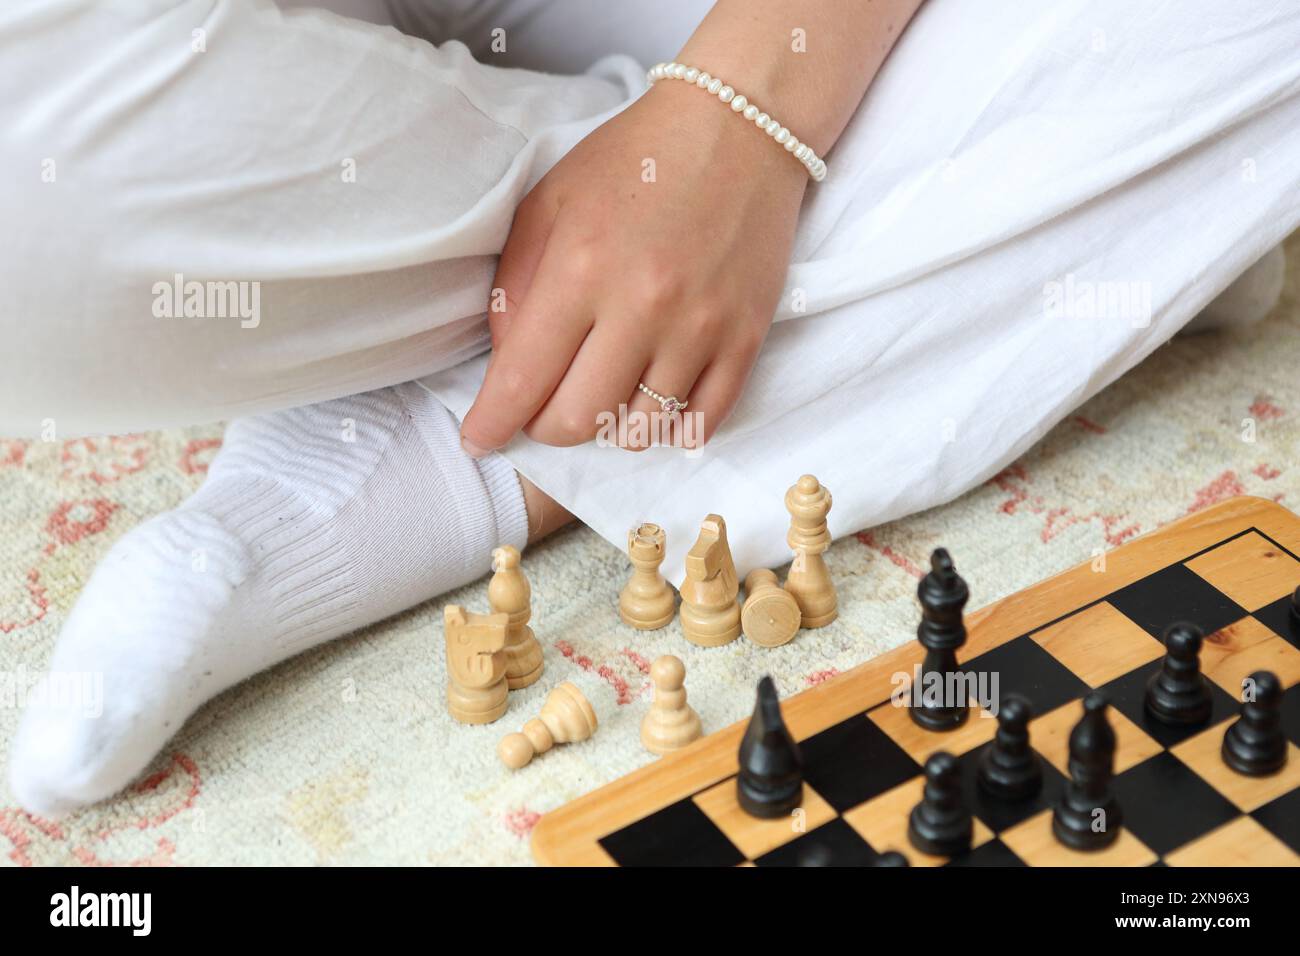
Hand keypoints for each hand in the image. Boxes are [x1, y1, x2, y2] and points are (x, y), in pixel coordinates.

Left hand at [459, 78, 807, 455]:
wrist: (740, 130)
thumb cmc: (635, 160)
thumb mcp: (550, 202)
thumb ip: (515, 284)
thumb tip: (508, 363)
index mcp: (582, 269)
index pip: (523, 380)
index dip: (492, 423)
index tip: (478, 441)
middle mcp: (642, 307)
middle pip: (577, 420)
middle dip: (546, 428)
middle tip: (543, 407)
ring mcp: (700, 329)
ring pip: (639, 432)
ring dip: (608, 429)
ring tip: (602, 397)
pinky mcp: (746, 338)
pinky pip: (701, 422)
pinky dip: (667, 429)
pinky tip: (651, 406)